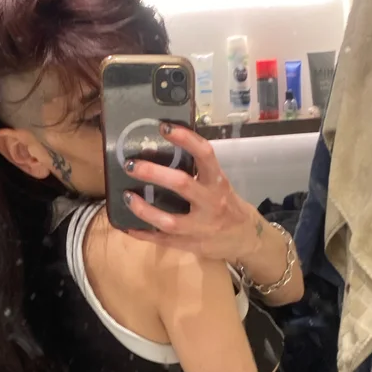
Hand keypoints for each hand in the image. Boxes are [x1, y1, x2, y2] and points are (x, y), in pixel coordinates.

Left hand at [121, 123, 262, 260]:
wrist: (245, 239)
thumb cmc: (227, 205)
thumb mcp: (219, 184)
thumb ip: (198, 171)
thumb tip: (163, 148)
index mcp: (218, 182)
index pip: (205, 154)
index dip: (185, 138)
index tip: (164, 127)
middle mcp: (211, 203)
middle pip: (182, 184)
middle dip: (153, 173)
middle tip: (130, 165)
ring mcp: (201, 227)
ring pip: (169, 221)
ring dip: (144, 209)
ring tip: (127, 196)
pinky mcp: (191, 245)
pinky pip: (163, 241)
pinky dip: (142, 233)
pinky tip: (127, 226)